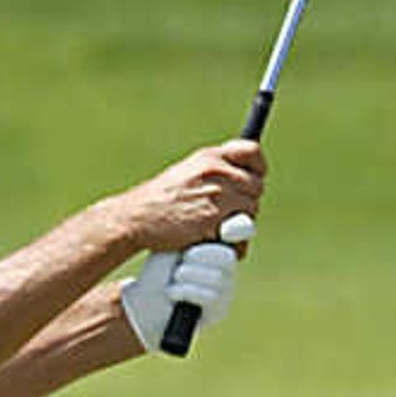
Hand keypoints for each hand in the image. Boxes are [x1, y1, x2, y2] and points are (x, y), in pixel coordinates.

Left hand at [119, 226, 243, 349]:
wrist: (145, 302)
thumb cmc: (159, 269)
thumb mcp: (175, 244)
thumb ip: (199, 233)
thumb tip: (225, 228)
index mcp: (220, 246)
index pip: (241, 231)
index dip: (239, 228)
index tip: (225, 230)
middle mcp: (228, 268)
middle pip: (227, 257)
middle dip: (199, 256)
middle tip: (181, 260)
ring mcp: (227, 289)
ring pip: (217, 278)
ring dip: (187, 275)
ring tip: (173, 278)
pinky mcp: (220, 310)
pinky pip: (211, 297)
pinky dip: (185, 292)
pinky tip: (172, 293)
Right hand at [123, 140, 264, 252]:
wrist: (136, 218)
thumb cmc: (160, 200)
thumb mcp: (186, 172)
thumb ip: (213, 172)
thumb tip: (244, 182)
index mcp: (209, 157)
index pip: (251, 151)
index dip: (259, 167)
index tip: (256, 177)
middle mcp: (216, 172)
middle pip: (257, 186)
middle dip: (247, 201)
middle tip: (228, 213)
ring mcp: (217, 195)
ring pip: (251, 211)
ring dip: (240, 224)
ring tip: (217, 229)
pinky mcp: (214, 220)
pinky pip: (240, 236)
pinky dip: (233, 245)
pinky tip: (213, 242)